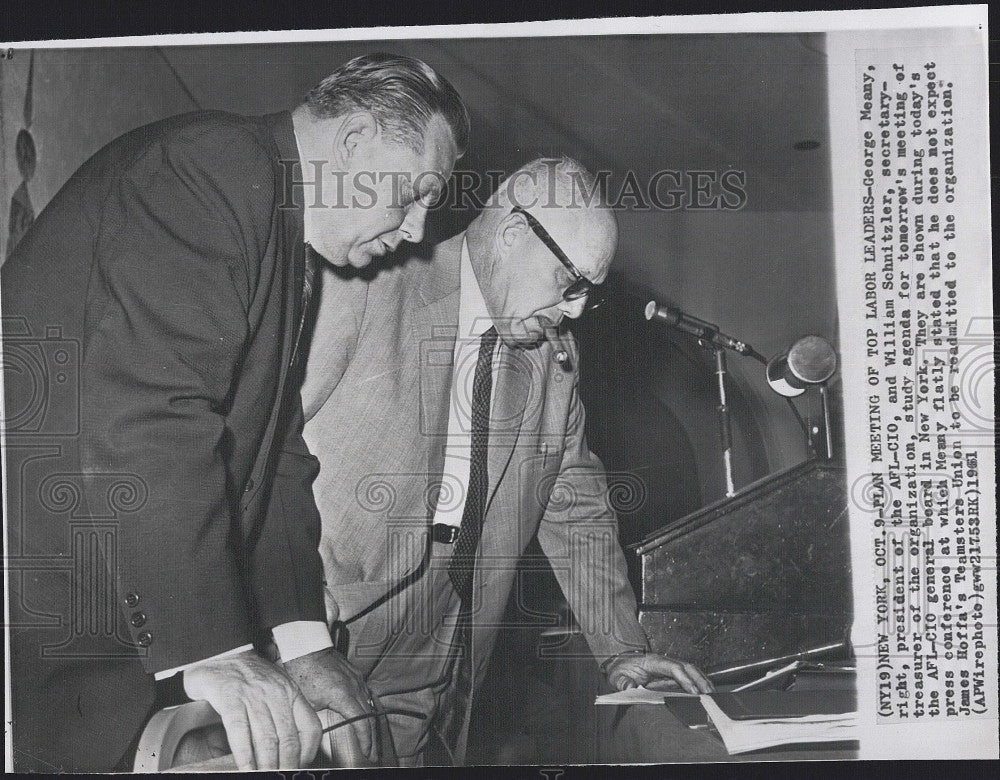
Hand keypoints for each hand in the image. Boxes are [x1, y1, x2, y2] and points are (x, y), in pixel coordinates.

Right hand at [182, 649, 321, 769]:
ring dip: (267, 765)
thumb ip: (286, 712)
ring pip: (266, 738)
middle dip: (287, 765)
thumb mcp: (277, 688)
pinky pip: (239, 730)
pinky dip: (244, 753)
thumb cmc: (250, 675)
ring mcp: (253, 696)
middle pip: (288, 738)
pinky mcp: (230, 698)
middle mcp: (276, 694)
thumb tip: (292, 747)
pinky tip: (246, 767)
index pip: (310, 727)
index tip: (302, 767)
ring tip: (266, 777)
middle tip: (283, 778)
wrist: (222, 653)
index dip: (308, 752)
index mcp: (291, 693)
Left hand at [282, 647, 377, 763]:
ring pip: (370, 704)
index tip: (368, 753)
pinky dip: (367, 707)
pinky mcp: (355, 673)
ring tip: (369, 736)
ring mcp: (357, 679)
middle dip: (372, 736)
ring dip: (370, 721)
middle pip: (370, 716)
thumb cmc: (304, 672)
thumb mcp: (309, 702)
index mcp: (344, 696)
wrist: (306, 647)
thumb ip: (321, 718)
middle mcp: (355, 687)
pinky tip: (364, 714)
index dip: (367, 741)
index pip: (362, 723)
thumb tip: (323, 734)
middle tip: (372, 751)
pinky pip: (366, 693)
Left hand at [604, 653, 714, 693]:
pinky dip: (697, 682)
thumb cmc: (619, 669)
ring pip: (690, 670)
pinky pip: (686, 675)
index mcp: (652, 661)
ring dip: (702, 680)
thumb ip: (623, 682)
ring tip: (712, 694)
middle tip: (710, 694)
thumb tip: (629, 687)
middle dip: (700, 680)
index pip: (674, 668)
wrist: (617, 662)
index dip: (686, 679)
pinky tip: (703, 691)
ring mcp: (667, 666)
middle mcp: (663, 662)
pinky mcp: (668, 673)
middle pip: (687, 667)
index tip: (694, 691)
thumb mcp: (617, 677)